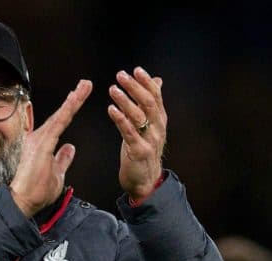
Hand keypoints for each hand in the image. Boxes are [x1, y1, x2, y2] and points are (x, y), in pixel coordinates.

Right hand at [10, 80, 92, 216]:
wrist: (22, 201)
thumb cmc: (36, 191)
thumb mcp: (57, 174)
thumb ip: (62, 159)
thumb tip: (70, 148)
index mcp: (42, 145)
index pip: (60, 124)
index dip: (69, 110)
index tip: (78, 98)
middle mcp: (38, 138)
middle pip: (60, 116)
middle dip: (74, 99)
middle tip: (86, 84)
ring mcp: (39, 139)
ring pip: (61, 115)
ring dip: (74, 100)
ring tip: (85, 86)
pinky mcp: (42, 142)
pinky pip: (59, 122)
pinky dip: (68, 109)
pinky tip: (76, 98)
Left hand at [108, 67, 165, 199]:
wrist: (145, 180)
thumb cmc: (143, 150)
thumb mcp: (150, 125)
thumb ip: (151, 104)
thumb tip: (157, 81)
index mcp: (160, 120)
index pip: (156, 96)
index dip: (146, 82)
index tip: (136, 69)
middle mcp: (158, 128)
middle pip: (148, 102)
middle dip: (135, 87)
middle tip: (121, 75)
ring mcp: (150, 140)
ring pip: (139, 116)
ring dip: (125, 100)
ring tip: (112, 89)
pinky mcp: (139, 151)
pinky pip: (129, 132)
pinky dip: (120, 119)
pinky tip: (111, 109)